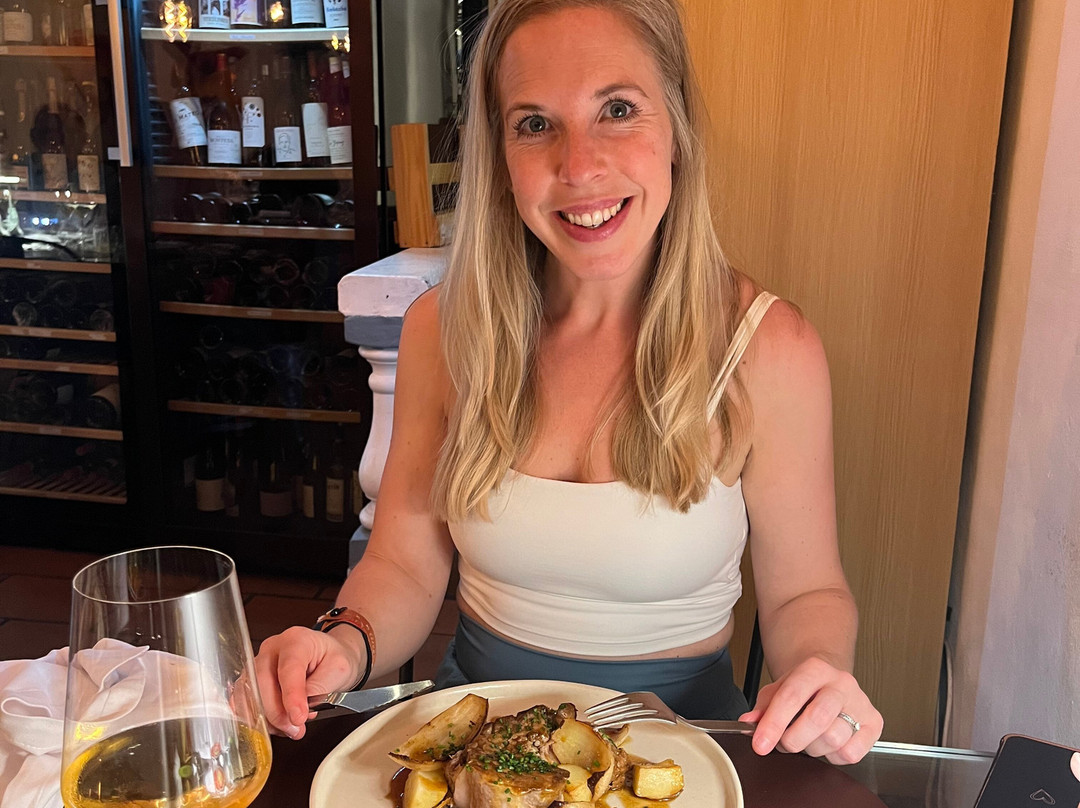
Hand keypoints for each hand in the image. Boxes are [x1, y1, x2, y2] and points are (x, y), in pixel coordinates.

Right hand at [253, 626, 362, 739]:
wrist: (327, 657)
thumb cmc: (331, 659)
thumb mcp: (339, 670)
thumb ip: (318, 688)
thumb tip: (296, 710)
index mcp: (296, 640)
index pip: (288, 668)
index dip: (291, 696)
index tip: (298, 717)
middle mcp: (273, 649)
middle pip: (261, 681)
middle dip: (277, 713)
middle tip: (295, 728)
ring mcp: (258, 663)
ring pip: (249, 693)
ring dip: (267, 718)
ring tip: (290, 728)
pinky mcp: (251, 679)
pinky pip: (245, 701)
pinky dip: (260, 718)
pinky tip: (278, 724)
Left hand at [738, 656, 882, 763]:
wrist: (828, 681)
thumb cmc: (802, 688)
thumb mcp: (777, 690)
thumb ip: (762, 706)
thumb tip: (748, 723)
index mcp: (814, 669)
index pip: (792, 696)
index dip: (773, 723)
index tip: (760, 743)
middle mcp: (841, 683)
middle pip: (817, 718)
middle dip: (793, 739)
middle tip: (783, 743)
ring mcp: (861, 702)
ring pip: (834, 738)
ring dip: (812, 748)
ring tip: (805, 739)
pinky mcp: (874, 723)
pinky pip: (851, 753)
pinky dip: (833, 756)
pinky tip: (826, 743)